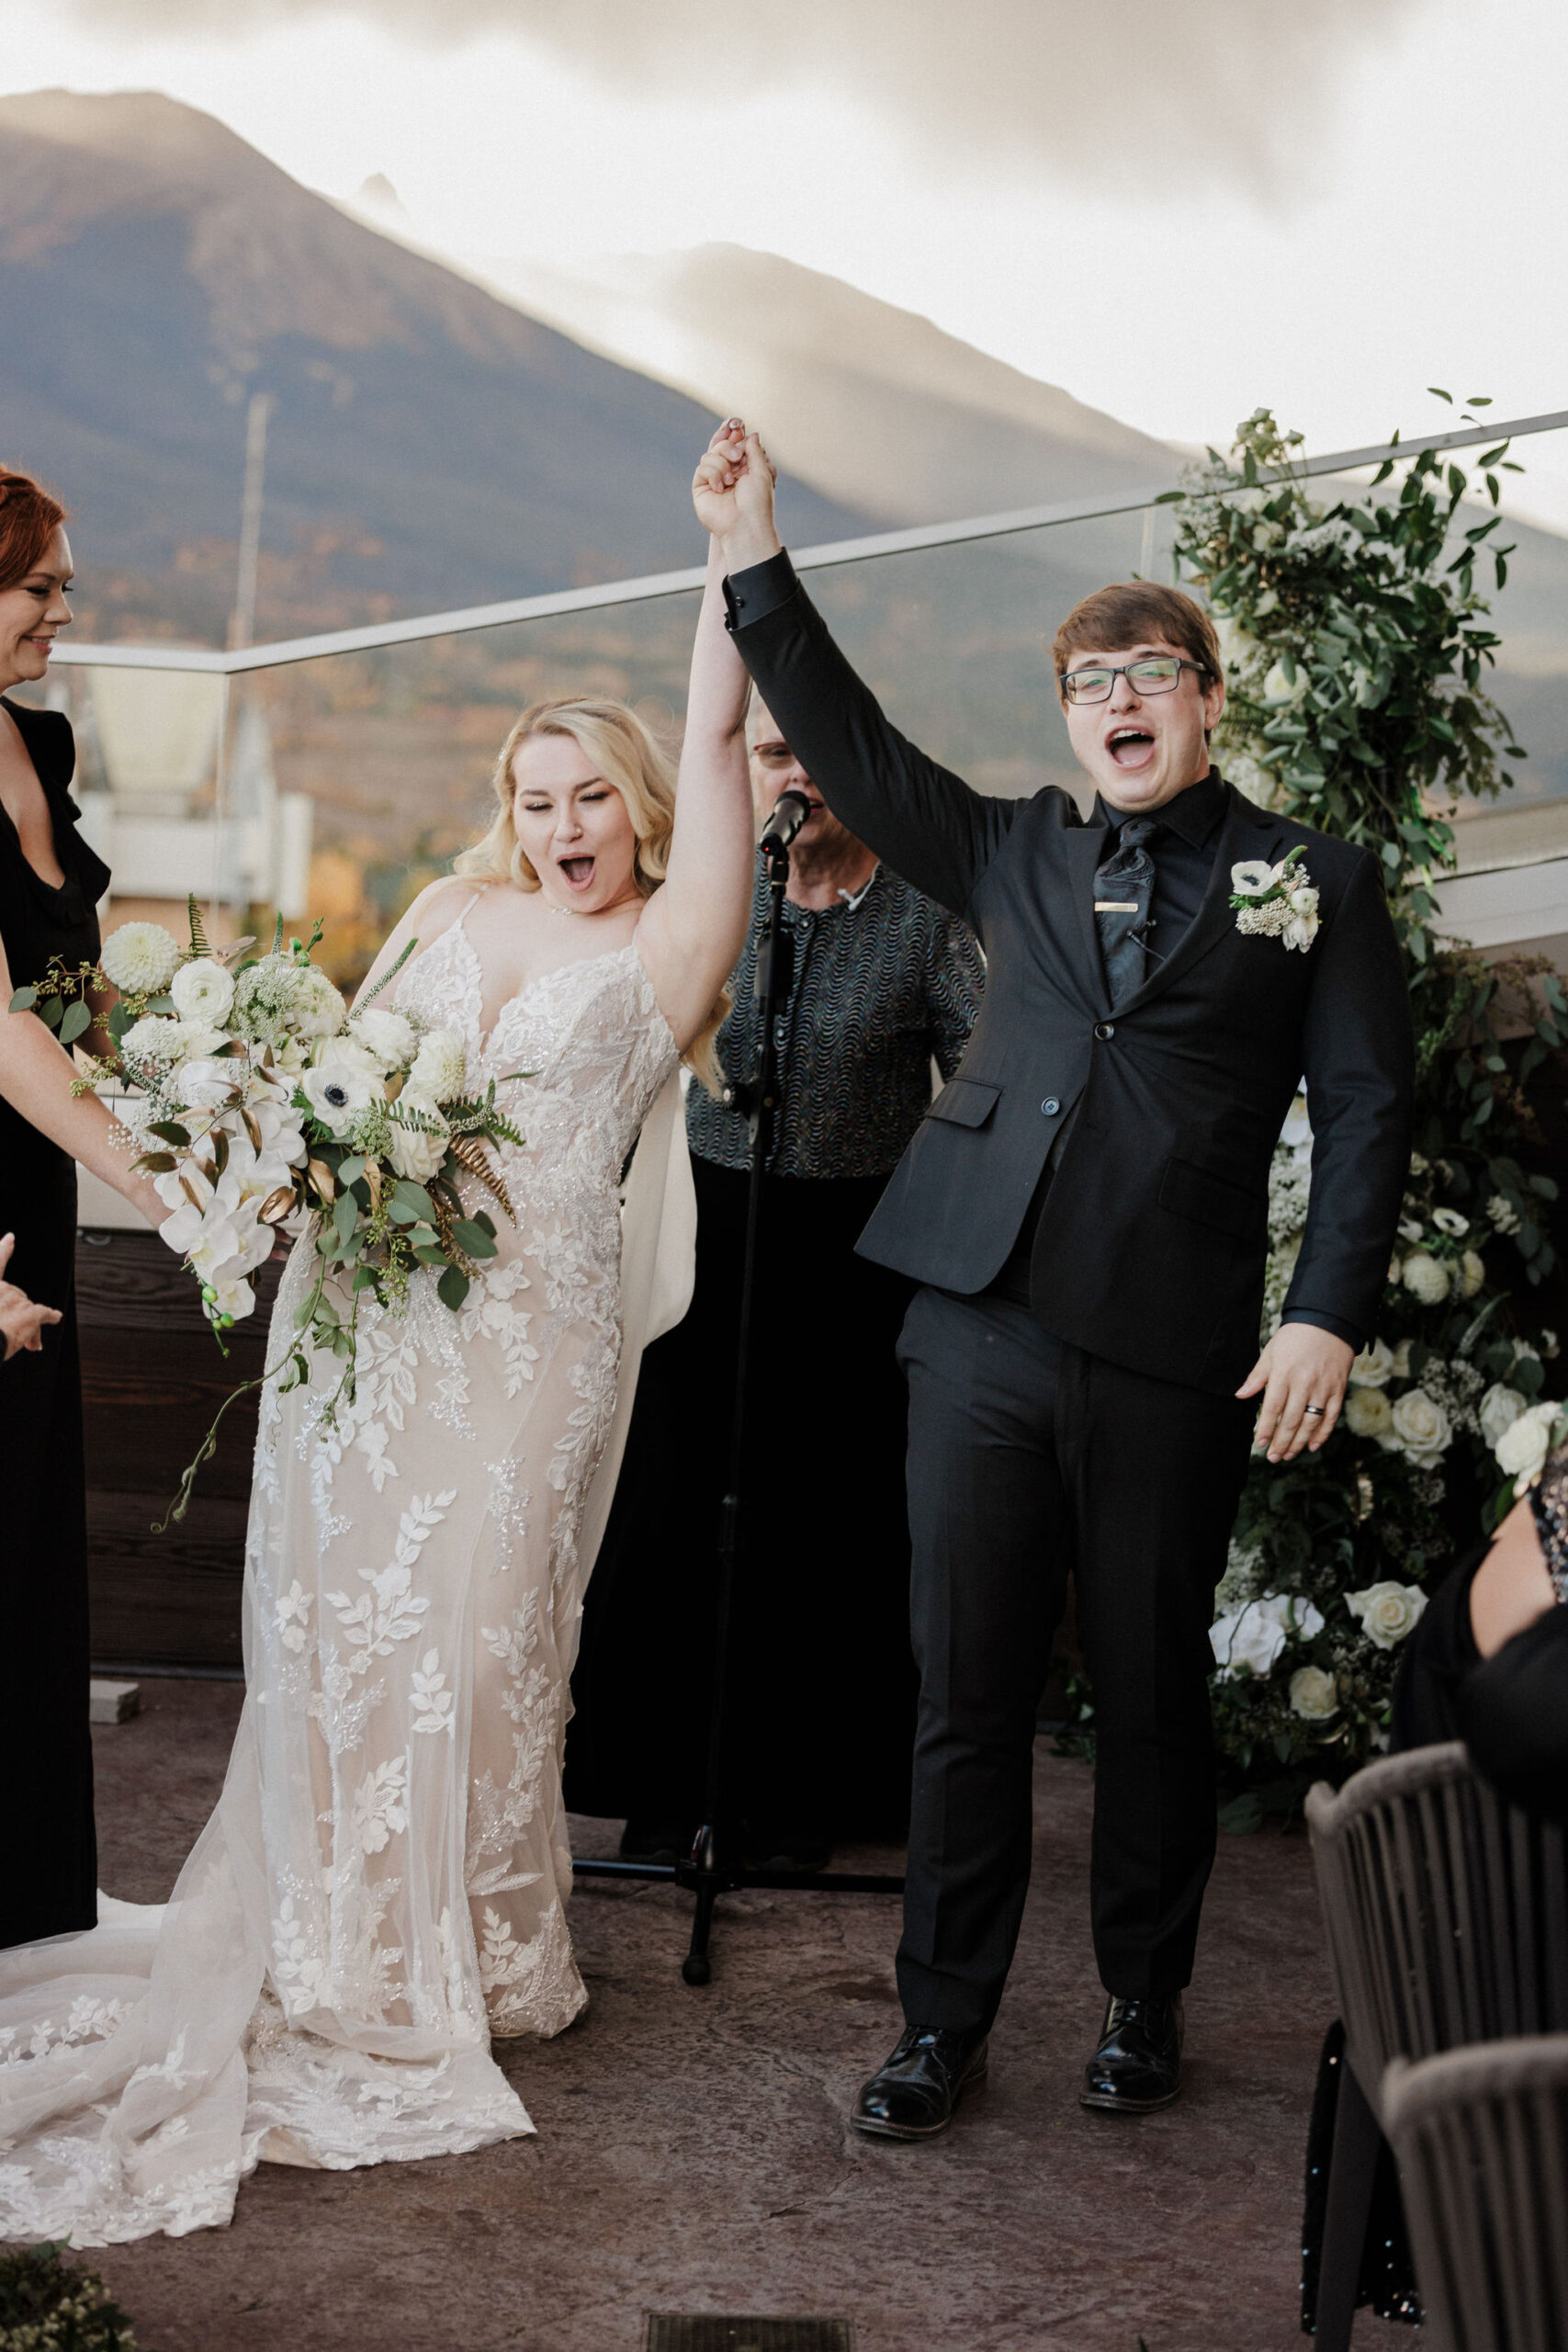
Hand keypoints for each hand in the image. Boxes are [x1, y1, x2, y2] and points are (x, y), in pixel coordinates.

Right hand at [0, 1231, 61, 1359]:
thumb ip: (2, 1310)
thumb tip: (8, 1325)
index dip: (4, 1250)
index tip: (11, 1238)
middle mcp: (2, 1289)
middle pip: (14, 1300)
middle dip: (14, 1315)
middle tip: (10, 1335)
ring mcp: (16, 1299)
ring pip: (26, 1312)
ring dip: (26, 1328)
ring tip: (25, 1345)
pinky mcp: (30, 1312)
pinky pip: (45, 1312)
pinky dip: (50, 1315)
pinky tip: (56, 1316)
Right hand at [692, 417, 779, 570]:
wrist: (745, 525)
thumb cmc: (757, 503)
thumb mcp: (762, 472)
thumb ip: (755, 451)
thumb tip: (751, 434)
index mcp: (744, 467)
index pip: (735, 442)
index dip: (734, 431)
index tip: (738, 424)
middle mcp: (728, 471)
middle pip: (721, 444)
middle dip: (729, 445)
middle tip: (739, 457)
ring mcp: (714, 479)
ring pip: (711, 454)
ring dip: (723, 463)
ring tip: (731, 481)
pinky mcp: (701, 487)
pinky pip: (702, 467)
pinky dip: (713, 474)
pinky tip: (721, 489)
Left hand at [1237, 1323, 1353, 1461]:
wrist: (1328, 1323)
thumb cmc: (1294, 1338)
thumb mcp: (1270, 1353)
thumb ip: (1257, 1377)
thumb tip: (1240, 1396)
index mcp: (1284, 1374)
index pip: (1272, 1408)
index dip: (1266, 1428)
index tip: (1260, 1443)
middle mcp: (1304, 1383)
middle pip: (1291, 1420)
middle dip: (1280, 1442)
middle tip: (1273, 1457)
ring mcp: (1323, 1388)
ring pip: (1310, 1423)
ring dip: (1298, 1442)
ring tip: (1288, 1455)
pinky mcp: (1338, 1390)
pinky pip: (1330, 1417)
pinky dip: (1322, 1434)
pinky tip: (1312, 1445)